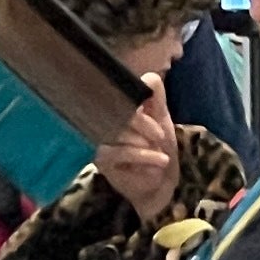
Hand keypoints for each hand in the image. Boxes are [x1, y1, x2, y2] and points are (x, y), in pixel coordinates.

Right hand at [96, 88, 184, 228]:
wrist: (161, 183)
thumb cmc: (159, 148)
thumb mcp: (161, 117)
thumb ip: (155, 96)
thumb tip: (147, 76)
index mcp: (115, 106)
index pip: (115, 89)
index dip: (134, 97)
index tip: (153, 110)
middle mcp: (101, 120)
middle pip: (115, 109)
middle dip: (143, 122)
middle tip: (159, 136)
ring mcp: (98, 139)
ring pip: (117, 129)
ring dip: (143, 140)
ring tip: (158, 149)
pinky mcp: (100, 159)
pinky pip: (119, 151)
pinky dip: (142, 154)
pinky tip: (159, 159)